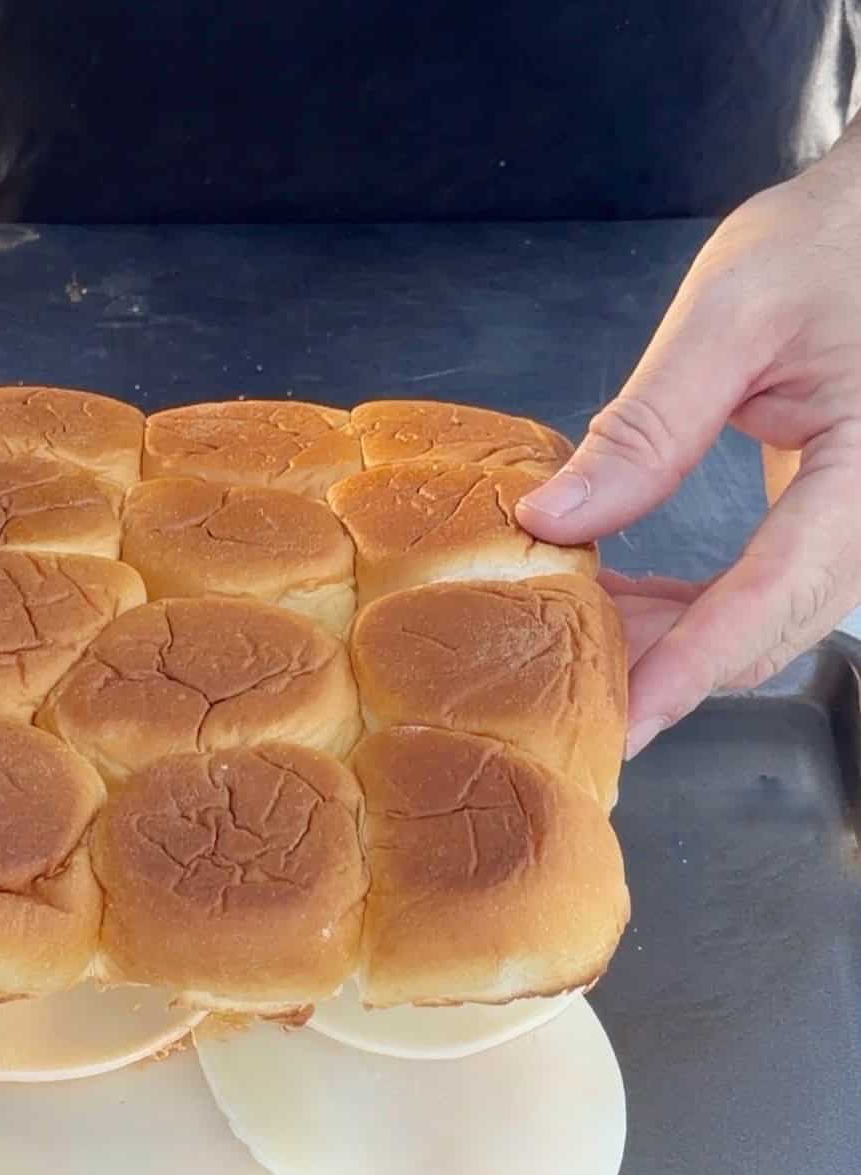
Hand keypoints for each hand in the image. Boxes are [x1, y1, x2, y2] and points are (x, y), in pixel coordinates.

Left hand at [518, 144, 860, 758]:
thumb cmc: (830, 244)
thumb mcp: (732, 313)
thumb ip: (648, 425)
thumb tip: (553, 521)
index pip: (774, 595)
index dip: (691, 666)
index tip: (623, 720)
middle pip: (765, 633)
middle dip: (662, 666)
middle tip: (563, 678)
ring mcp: (854, 530)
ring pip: (761, 626)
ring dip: (667, 642)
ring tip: (575, 629)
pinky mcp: (828, 526)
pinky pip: (760, 595)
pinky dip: (689, 612)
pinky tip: (621, 600)